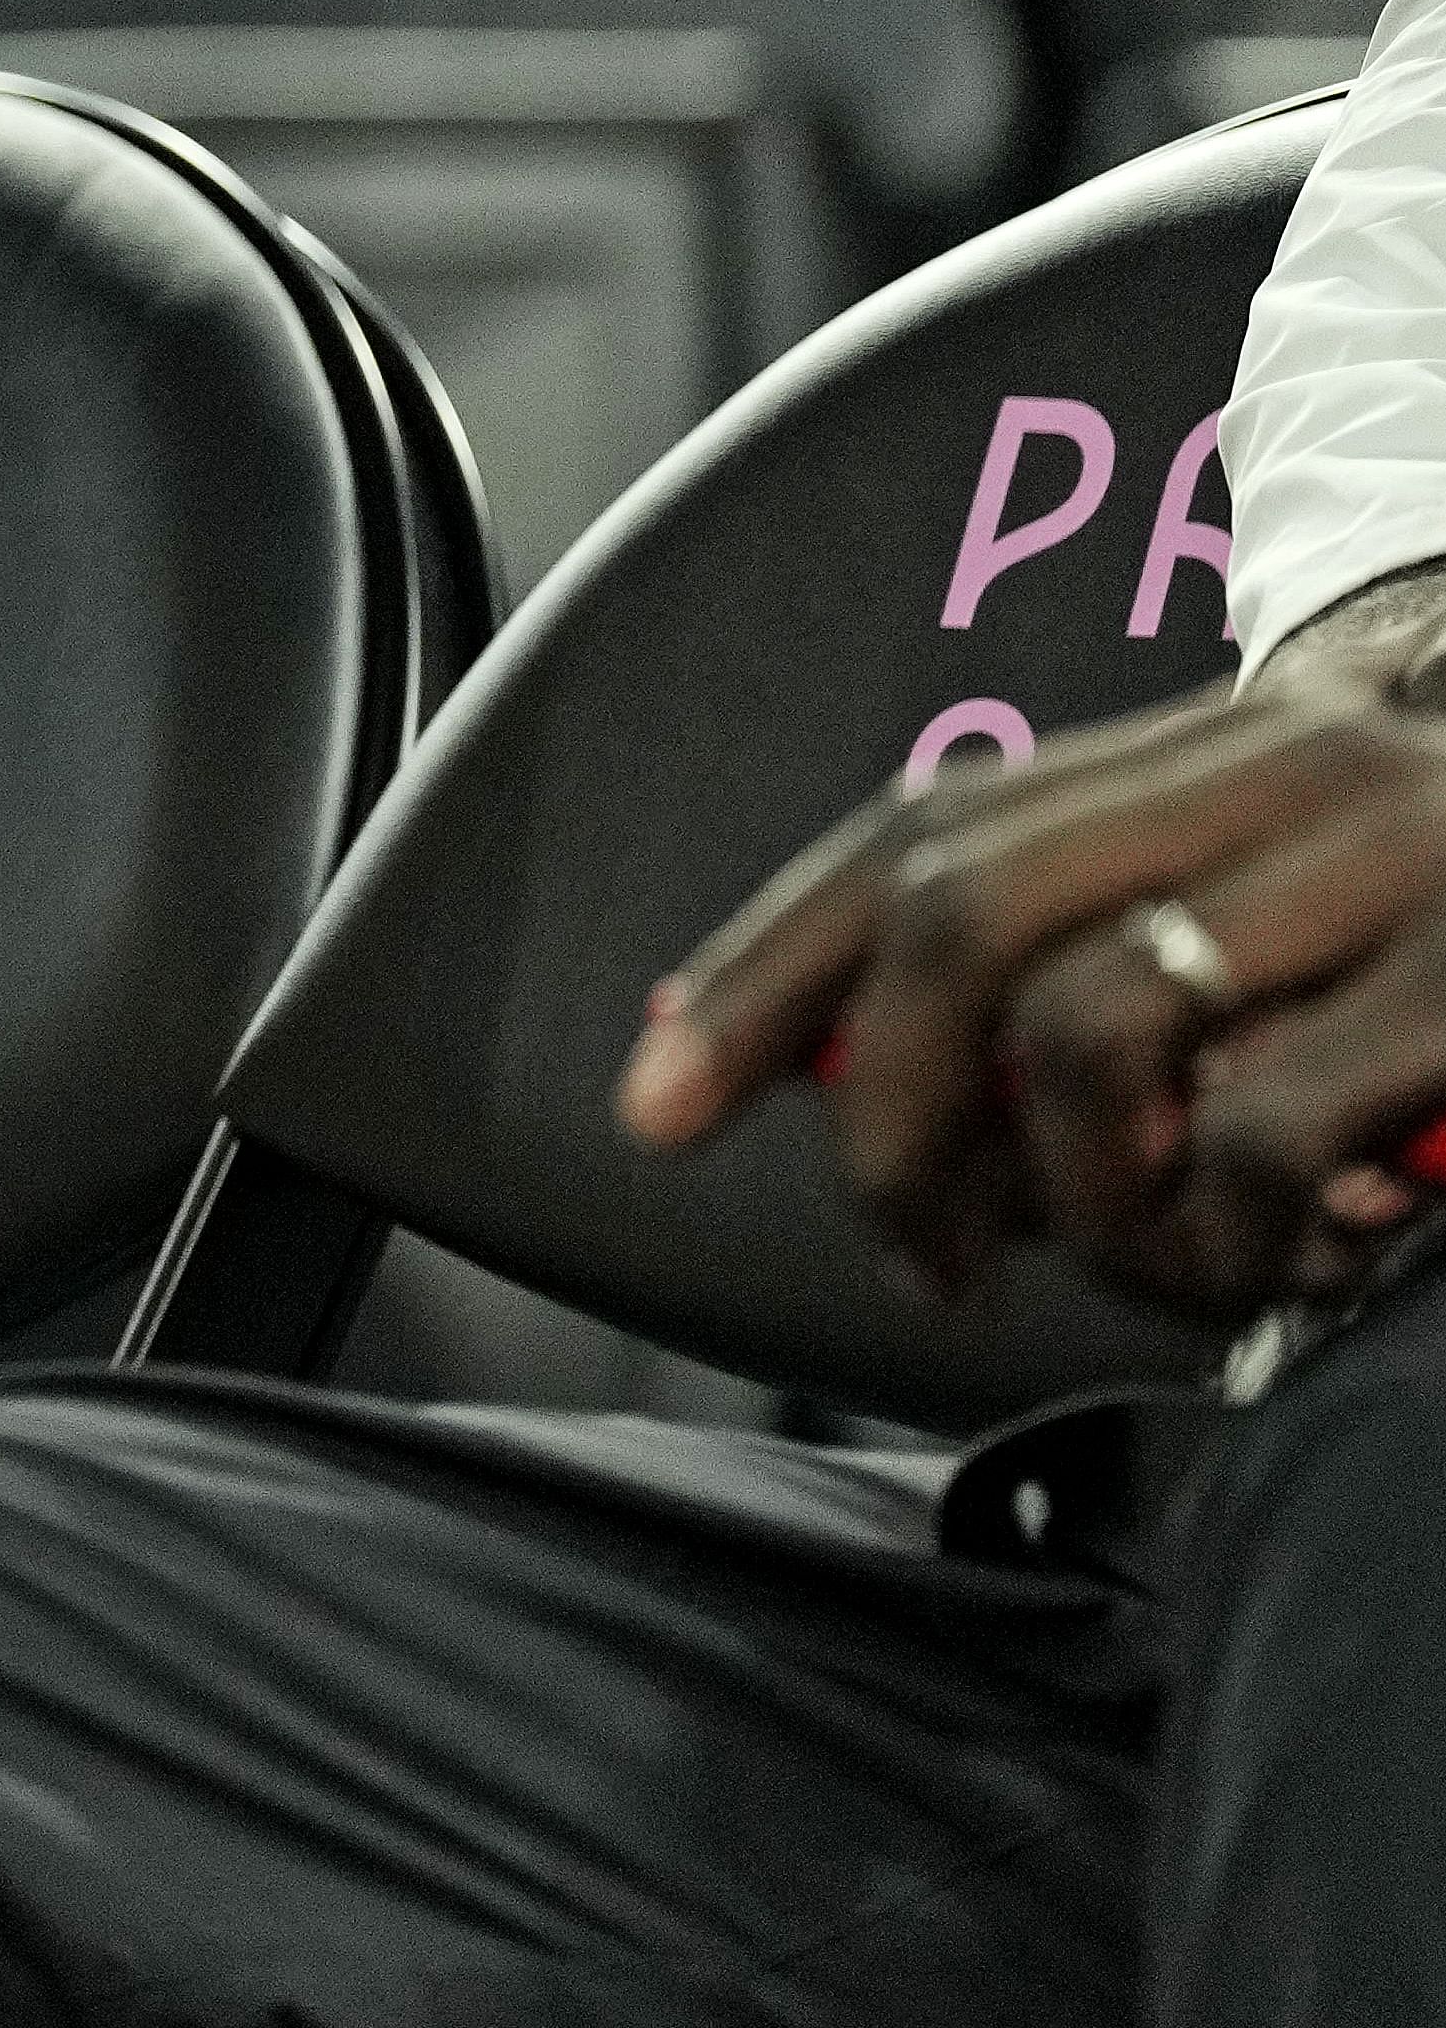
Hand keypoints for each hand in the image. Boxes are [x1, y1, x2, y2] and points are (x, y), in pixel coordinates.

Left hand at [618, 677, 1445, 1319]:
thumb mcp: (1296, 888)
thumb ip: (1114, 944)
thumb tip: (879, 1091)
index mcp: (1211, 759)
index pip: (915, 840)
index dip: (762, 972)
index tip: (656, 1099)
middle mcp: (1286, 783)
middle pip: (962, 923)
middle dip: (891, 1111)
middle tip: (930, 1254)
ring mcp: (1399, 873)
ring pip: (1096, 1033)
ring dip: (1080, 1199)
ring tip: (1151, 1268)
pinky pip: (1265, 1129)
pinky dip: (1229, 1229)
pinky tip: (1284, 1262)